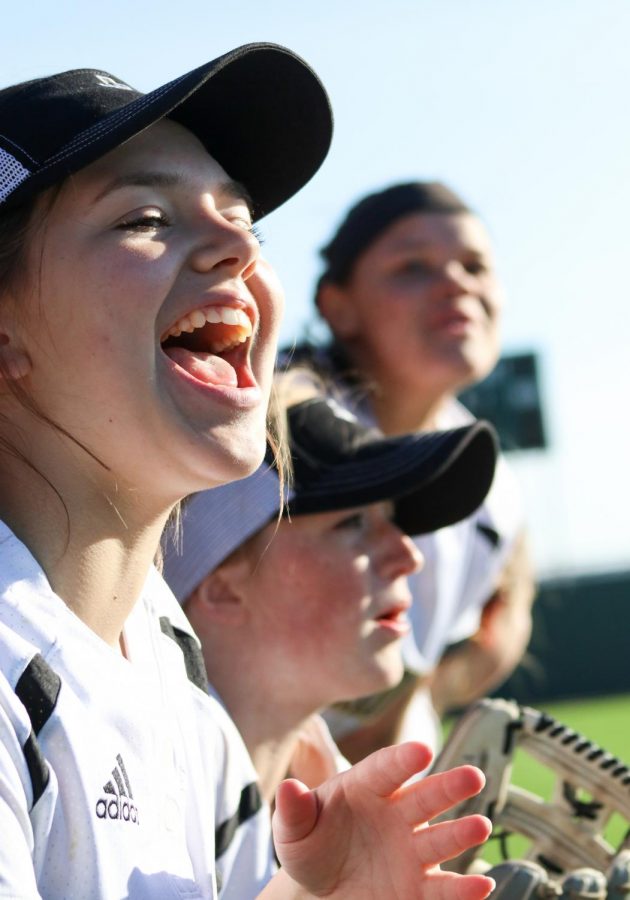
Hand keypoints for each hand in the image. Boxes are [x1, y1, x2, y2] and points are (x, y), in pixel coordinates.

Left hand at [272, 741, 494, 898]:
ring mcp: (409, 850)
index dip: (403, 759)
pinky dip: (463, 890)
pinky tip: (482, 888)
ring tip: (480, 826)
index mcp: (366, 789)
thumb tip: (286, 789)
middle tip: (473, 776)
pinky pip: (443, 888)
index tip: (421, 749)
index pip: (385, 769)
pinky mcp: (417, 887)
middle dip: (449, 786)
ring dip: (461, 832)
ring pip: (441, 839)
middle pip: (425, 797)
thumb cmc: (309, 846)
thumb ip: (294, 810)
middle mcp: (395, 815)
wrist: (318, 890)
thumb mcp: (294, 830)